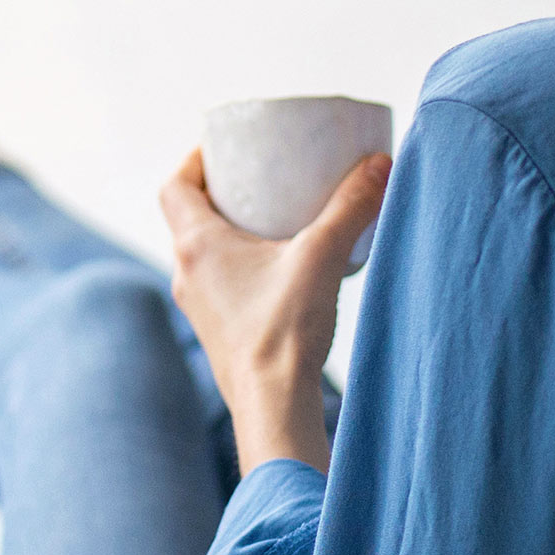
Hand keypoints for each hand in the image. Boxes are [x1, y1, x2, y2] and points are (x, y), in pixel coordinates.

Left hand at [160, 148, 392, 472]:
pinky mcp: (217, 330)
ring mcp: (198, 305)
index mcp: (197, 245)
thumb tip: (380, 163)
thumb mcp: (321, 256)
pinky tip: (277, 267)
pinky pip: (218, 282)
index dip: (194, 161)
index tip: (224, 149)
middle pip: (188, 216)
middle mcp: (187, 273)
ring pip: (202, 252)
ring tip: (270, 216)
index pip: (175, 186)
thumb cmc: (285, 330)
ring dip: (228, 230)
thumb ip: (352, 206)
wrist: (273, 405)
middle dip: (219, 192)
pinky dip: (238, 263)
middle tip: (257, 176)